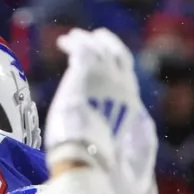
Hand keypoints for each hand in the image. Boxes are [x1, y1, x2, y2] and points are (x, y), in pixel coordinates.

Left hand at [45, 28, 137, 176]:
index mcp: (129, 103)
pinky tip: (64, 42)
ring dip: (87, 40)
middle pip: (119, 55)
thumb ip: (110, 134)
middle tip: (98, 37)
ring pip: (99, 48)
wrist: (86, 151)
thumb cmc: (95, 156)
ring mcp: (105, 76)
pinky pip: (81, 48)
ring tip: (74, 37)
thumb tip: (104, 138)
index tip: (107, 62)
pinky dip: (74, 43)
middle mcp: (121, 86)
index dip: (116, 68)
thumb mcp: (110, 143)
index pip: (125, 77)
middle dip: (109, 44)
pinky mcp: (86, 70)